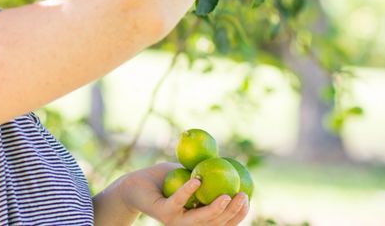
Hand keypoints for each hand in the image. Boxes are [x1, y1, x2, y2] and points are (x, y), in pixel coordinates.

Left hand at [119, 162, 248, 225]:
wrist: (136, 184)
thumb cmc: (165, 179)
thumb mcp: (191, 175)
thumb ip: (208, 174)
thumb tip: (232, 165)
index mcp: (197, 220)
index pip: (223, 223)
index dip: (238, 215)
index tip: (248, 198)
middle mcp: (188, 225)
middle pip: (216, 224)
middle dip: (233, 213)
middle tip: (242, 195)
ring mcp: (176, 221)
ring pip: (200, 219)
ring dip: (215, 208)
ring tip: (226, 195)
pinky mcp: (163, 212)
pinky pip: (178, 201)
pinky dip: (188, 191)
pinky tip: (196, 180)